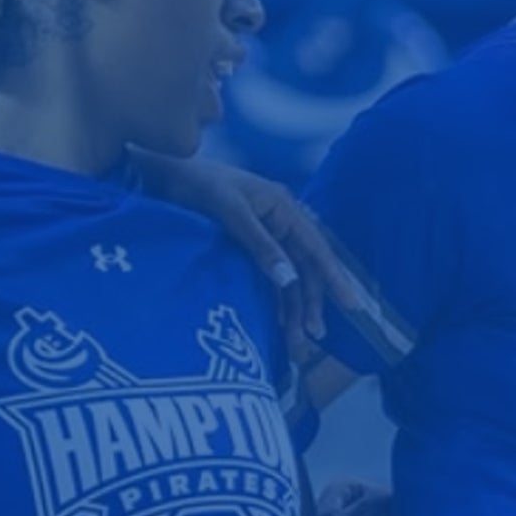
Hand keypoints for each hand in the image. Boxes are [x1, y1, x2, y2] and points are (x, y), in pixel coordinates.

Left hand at [134, 154, 358, 349]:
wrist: (163, 176)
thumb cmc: (198, 186)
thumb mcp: (229, 212)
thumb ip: (261, 246)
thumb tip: (290, 280)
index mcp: (284, 208)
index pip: (317, 248)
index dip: (335, 278)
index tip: (352, 306)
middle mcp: (280, 223)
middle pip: (305, 268)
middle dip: (310, 302)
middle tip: (312, 336)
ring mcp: (265, 236)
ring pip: (289, 276)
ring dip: (293, 306)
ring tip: (296, 339)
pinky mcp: (247, 247)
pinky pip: (270, 276)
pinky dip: (276, 299)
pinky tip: (278, 321)